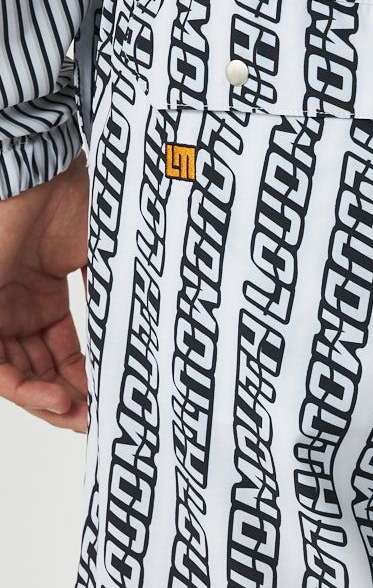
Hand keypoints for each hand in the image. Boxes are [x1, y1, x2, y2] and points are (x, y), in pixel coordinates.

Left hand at [0, 152, 88, 430]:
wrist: (35, 169)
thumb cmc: (67, 196)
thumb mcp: (100, 258)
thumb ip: (112, 298)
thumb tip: (142, 337)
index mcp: (41, 292)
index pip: (62, 351)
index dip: (87, 378)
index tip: (115, 397)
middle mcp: (14, 306)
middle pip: (39, 371)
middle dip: (68, 400)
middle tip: (98, 418)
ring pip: (16, 375)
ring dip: (47, 402)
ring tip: (79, 416)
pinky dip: (22, 390)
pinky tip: (53, 400)